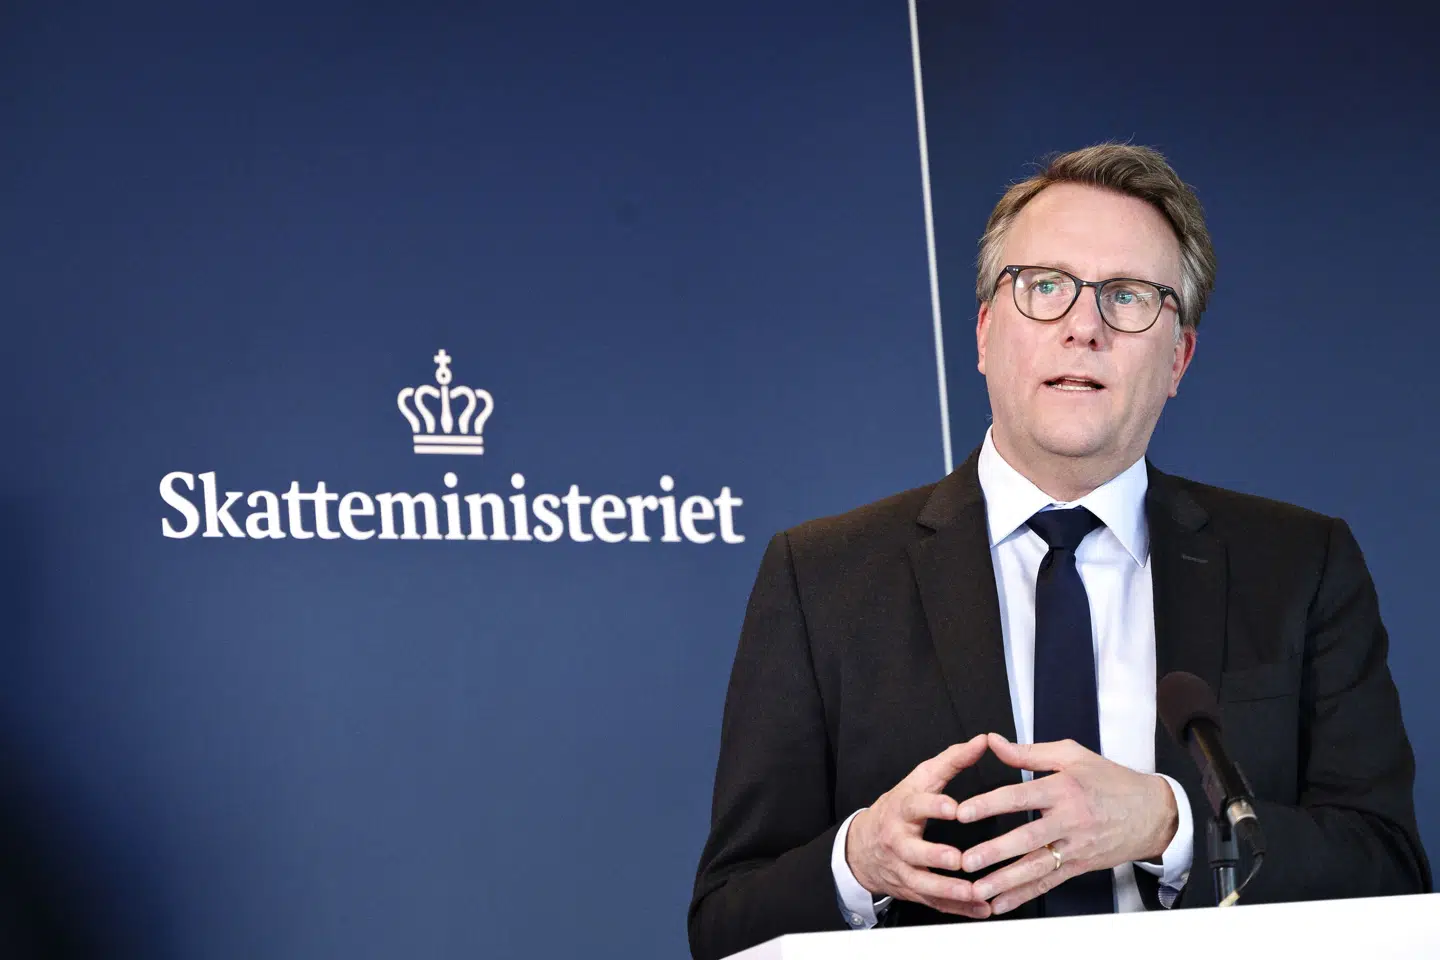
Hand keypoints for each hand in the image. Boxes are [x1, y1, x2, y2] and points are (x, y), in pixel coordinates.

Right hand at [845, 735, 992, 918]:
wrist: (863, 846)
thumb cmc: (900, 807)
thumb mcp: (919, 780)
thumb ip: (951, 761)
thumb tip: (983, 740)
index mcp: (903, 809)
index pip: (915, 805)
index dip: (933, 806)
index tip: (953, 807)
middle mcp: (899, 841)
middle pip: (914, 851)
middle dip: (935, 856)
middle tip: (958, 859)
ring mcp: (903, 869)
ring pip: (923, 883)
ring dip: (948, 890)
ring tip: (973, 892)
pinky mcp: (912, 890)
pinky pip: (934, 902)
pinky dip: (958, 909)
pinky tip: (980, 910)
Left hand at [957, 733, 1177, 914]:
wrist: (1151, 813)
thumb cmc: (1109, 780)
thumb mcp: (1072, 755)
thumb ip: (1029, 752)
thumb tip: (993, 742)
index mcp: (1063, 788)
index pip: (1020, 797)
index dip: (990, 804)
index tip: (962, 812)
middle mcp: (1068, 820)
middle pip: (1026, 838)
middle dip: (994, 851)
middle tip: (966, 860)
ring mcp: (1075, 847)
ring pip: (1036, 867)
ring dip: (1005, 881)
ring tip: (977, 890)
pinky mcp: (1079, 866)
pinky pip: (1048, 883)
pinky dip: (1023, 895)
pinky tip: (1001, 904)